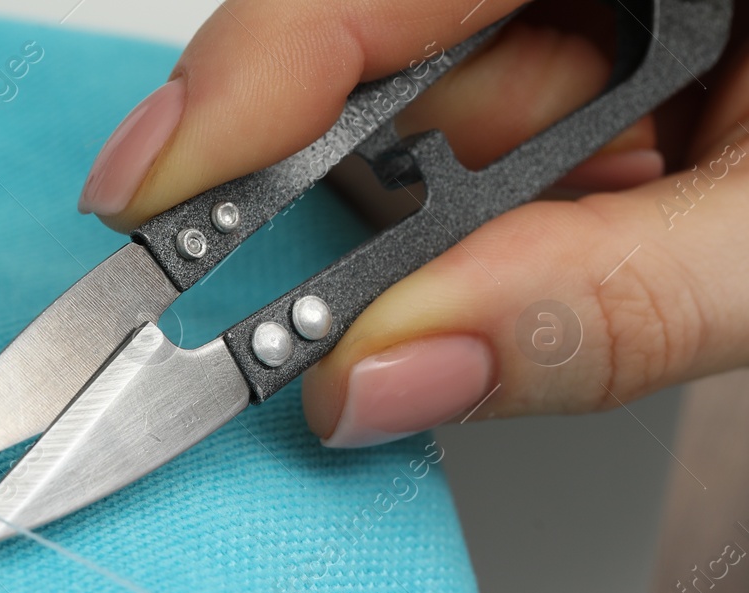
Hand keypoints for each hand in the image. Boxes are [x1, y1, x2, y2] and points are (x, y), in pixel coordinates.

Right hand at [76, 0, 748, 446]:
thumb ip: (600, 308)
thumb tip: (384, 378)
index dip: (238, 81)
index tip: (144, 199)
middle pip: (398, 35)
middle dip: (377, 185)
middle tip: (327, 311)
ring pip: (459, 90)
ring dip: (479, 210)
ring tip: (550, 265)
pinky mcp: (628, 34)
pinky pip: (522, 109)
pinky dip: (535, 198)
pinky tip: (591, 233)